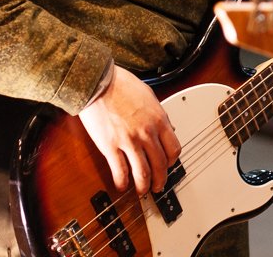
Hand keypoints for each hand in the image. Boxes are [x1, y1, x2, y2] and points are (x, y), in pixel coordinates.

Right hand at [78, 66, 181, 194]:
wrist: (98, 83)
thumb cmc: (121, 85)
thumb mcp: (149, 96)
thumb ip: (158, 115)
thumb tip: (165, 127)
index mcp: (158, 120)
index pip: (174, 149)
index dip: (171, 162)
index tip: (167, 165)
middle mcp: (147, 132)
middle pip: (160, 165)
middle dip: (161, 179)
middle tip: (158, 185)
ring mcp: (129, 141)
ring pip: (143, 173)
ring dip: (144, 186)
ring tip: (142, 190)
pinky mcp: (110, 146)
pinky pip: (120, 171)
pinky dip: (122, 182)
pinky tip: (122, 185)